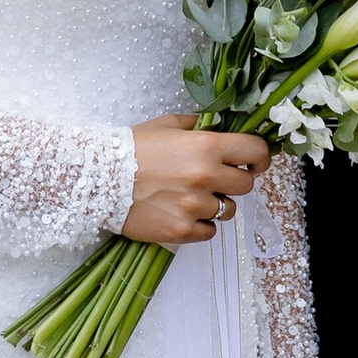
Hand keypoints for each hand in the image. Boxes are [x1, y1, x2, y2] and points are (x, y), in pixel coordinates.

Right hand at [123, 113, 269, 245]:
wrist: (96, 179)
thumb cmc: (130, 150)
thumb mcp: (166, 126)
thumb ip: (197, 126)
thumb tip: (219, 127)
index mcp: (205, 147)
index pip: (255, 151)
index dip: (260, 158)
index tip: (256, 163)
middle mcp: (205, 177)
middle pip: (245, 185)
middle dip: (234, 182)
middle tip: (214, 180)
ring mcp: (194, 206)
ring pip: (227, 210)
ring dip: (215, 204)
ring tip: (190, 197)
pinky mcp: (182, 231)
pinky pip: (209, 231)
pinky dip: (200, 225)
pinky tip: (181, 212)